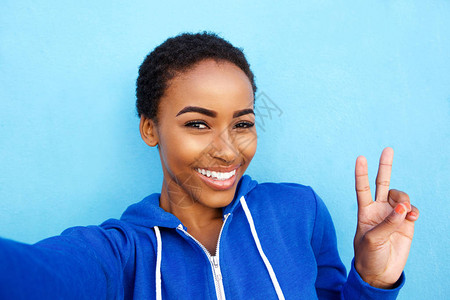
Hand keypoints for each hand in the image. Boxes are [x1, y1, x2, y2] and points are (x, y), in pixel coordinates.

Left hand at [353, 147, 418, 288]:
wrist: (380, 273)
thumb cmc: (368, 256)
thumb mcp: (372, 240)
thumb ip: (387, 223)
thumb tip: (403, 208)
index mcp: (364, 211)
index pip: (362, 188)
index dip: (361, 173)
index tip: (360, 158)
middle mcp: (378, 209)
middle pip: (382, 183)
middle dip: (385, 166)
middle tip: (387, 149)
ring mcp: (393, 215)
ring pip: (400, 196)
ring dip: (404, 200)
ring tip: (406, 212)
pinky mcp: (406, 223)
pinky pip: (412, 209)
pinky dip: (414, 210)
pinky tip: (412, 217)